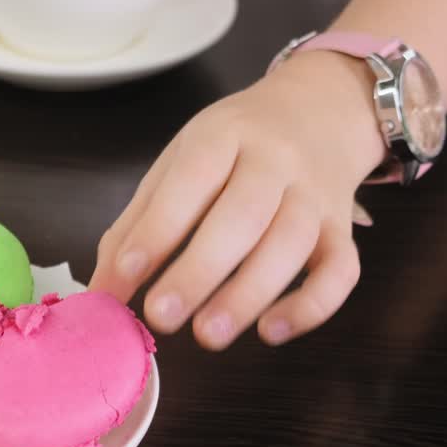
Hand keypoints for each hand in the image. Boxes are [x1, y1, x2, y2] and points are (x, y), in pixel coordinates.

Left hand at [90, 52, 386, 348]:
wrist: (319, 110)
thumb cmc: (233, 149)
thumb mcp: (177, 166)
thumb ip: (136, 226)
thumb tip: (103, 291)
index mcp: (223, 135)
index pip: (191, 180)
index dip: (158, 230)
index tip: (126, 276)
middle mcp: (276, 161)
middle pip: (244, 215)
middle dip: (200, 271)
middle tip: (161, 317)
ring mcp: (315, 196)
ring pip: (292, 244)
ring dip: (250, 294)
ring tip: (208, 336)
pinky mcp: (343, 230)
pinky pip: (341, 270)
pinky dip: (311, 306)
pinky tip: (271, 332)